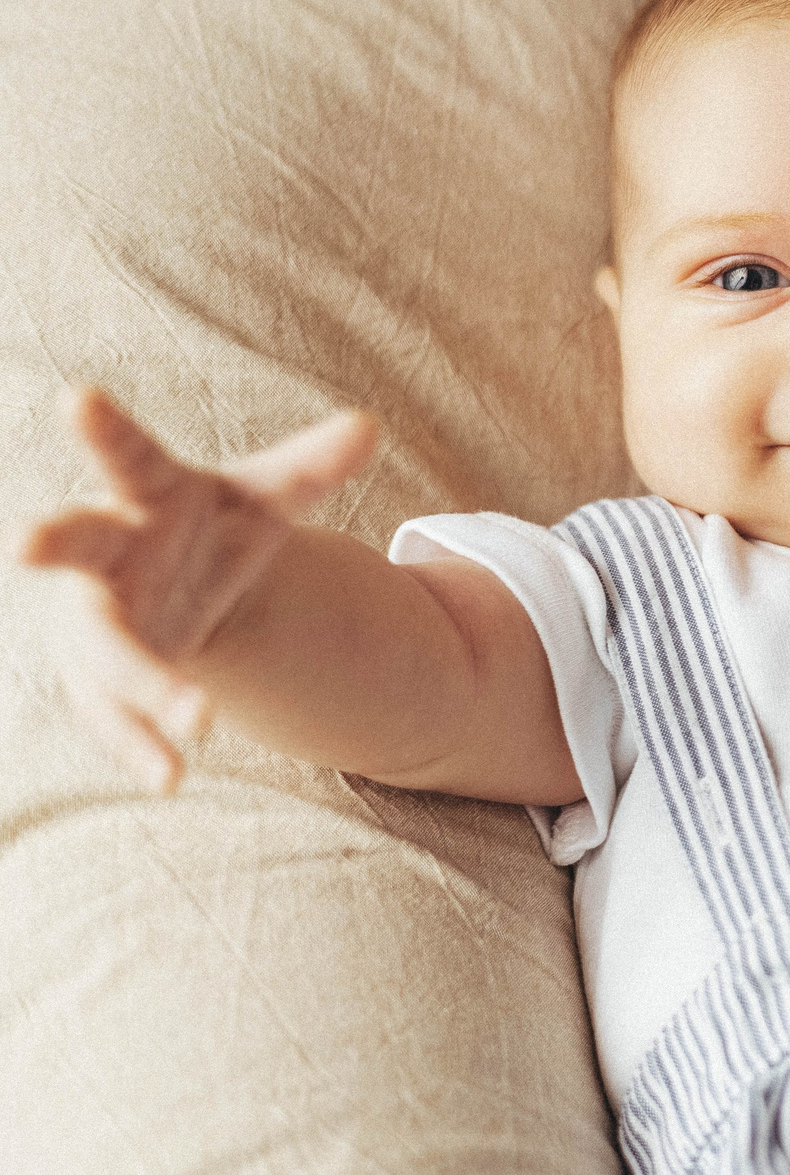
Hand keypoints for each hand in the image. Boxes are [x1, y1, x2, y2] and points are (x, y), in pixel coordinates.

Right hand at [15, 387, 376, 790]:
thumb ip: (311, 468)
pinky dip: (140, 743)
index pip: (127, 455)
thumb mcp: (267, 498)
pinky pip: (112, 714)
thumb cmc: (215, 523)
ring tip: (198, 717)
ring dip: (140, 681)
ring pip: (104, 649)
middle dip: (49, 539)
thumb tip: (369, 426)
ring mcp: (96, 617)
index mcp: (145, 492)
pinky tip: (172, 776)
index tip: (79, 397)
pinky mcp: (100, 675)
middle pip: (75, 542)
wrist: (183, 583)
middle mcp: (105, 550)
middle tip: (20, 541)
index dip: (104, 428)